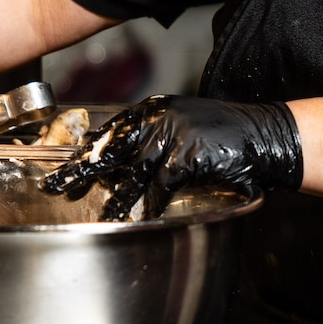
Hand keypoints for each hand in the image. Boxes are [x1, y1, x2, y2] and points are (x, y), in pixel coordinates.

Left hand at [41, 95, 301, 222]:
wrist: (265, 136)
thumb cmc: (225, 134)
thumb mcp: (184, 123)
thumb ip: (152, 136)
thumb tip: (117, 159)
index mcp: (156, 108)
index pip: (112, 129)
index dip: (89, 149)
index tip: (68, 163)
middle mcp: (160, 117)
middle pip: (111, 148)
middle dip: (82, 169)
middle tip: (57, 184)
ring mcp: (173, 135)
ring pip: (132, 172)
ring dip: (117, 197)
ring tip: (103, 213)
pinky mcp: (187, 157)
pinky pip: (161, 186)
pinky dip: (154, 203)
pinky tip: (148, 216)